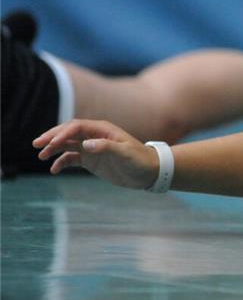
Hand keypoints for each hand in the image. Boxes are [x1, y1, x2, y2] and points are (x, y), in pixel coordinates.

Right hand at [33, 119, 158, 189]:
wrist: (149, 172)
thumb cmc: (140, 160)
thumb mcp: (125, 153)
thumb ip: (107, 147)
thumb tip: (86, 145)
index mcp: (102, 130)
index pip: (77, 127)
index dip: (63, 133)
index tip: (52, 143)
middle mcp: (94, 136)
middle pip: (68, 133)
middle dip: (52, 137)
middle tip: (37, 144)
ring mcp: (92, 148)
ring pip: (67, 145)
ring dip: (54, 149)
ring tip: (42, 156)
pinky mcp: (91, 160)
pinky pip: (72, 159)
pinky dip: (62, 162)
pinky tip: (54, 170)